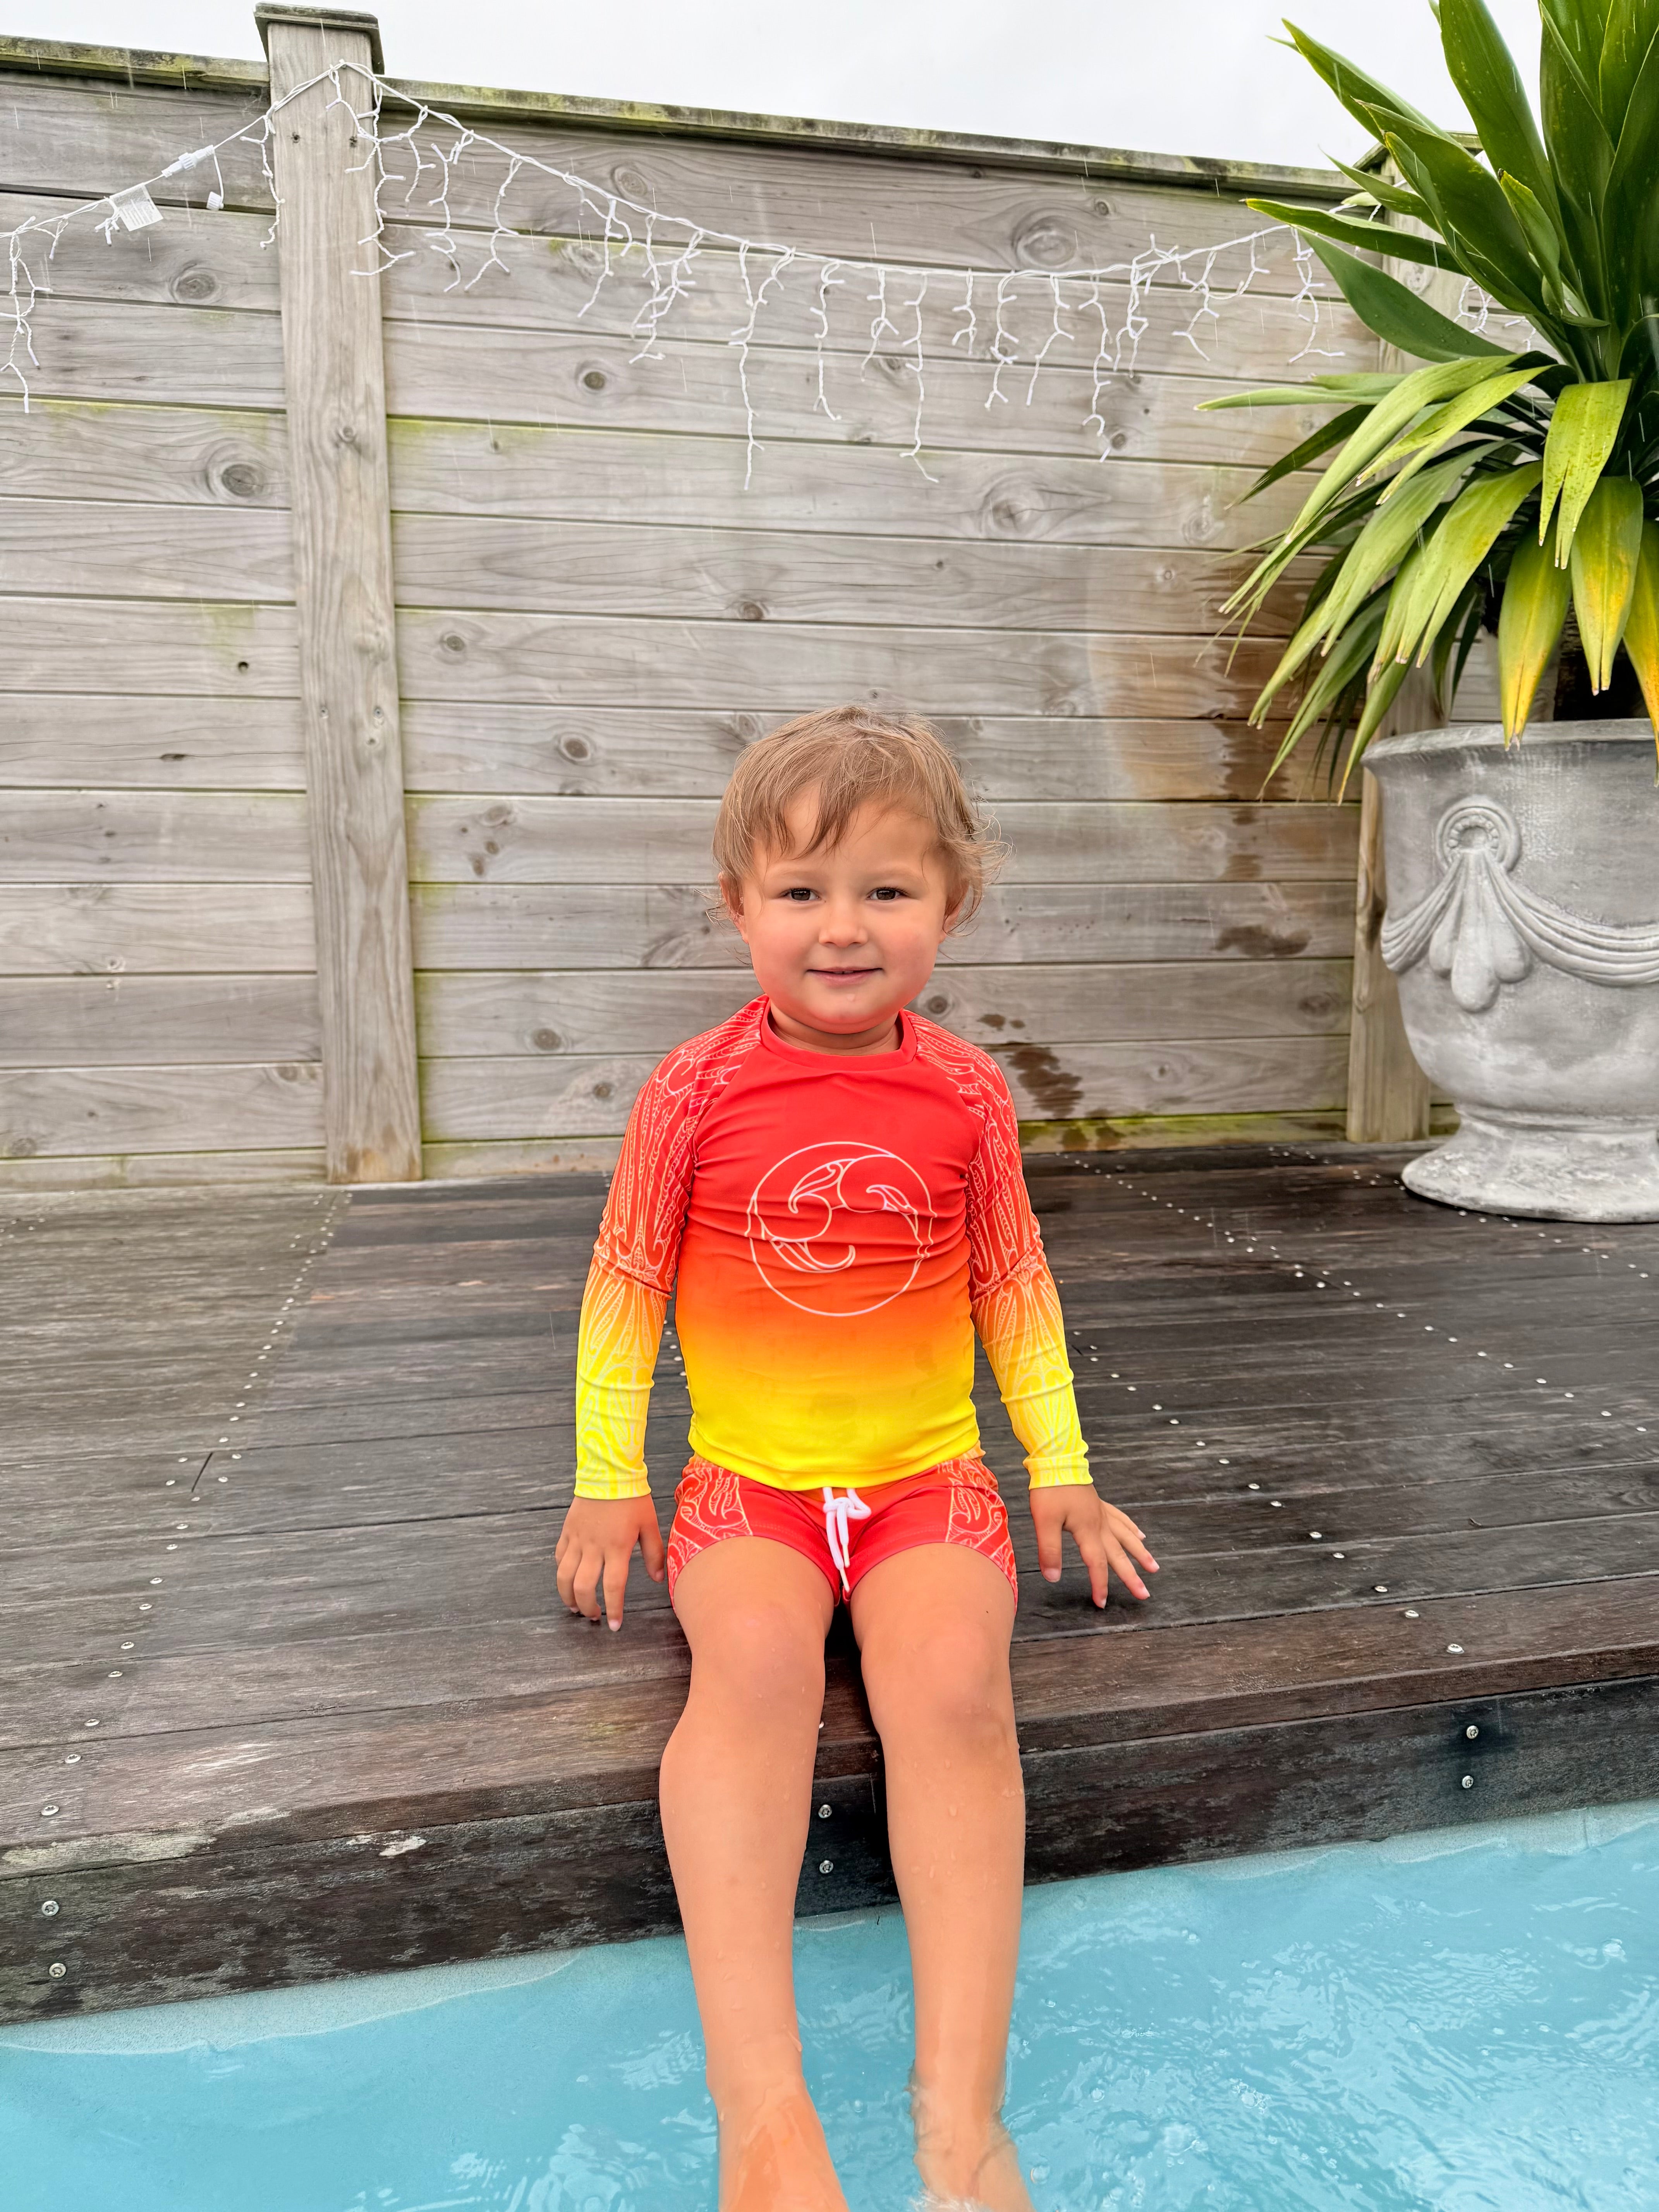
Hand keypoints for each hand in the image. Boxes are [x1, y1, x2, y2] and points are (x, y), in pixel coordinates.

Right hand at [555, 1494, 665, 1630]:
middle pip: (584, 1587)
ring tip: (575, 1607)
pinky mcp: (567, 1531)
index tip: (614, 1625)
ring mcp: (577, 1539)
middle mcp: (594, 1547)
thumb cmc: (633, 1499)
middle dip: (588, 1608)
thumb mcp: (649, 1526)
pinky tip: (567, 1580)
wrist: (609, 1472)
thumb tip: (659, 1580)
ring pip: (564, 1576)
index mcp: (617, 1547)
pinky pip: (560, 1557)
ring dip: (568, 1596)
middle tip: (594, 1617)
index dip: (614, 1609)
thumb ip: (655, 1554)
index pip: (613, 1587)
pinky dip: (562, 1572)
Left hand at [1030, 1484, 1157, 1607]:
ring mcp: (1102, 1513)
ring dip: (1140, 1554)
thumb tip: (1052, 1578)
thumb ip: (1049, 1550)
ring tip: (1153, 1567)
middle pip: (1118, 1554)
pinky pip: (1121, 1519)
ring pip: (1126, 1537)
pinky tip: (1141, 1535)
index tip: (1102, 1603)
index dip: (1099, 1584)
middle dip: (1131, 1576)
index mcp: (1087, 1531)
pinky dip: (1132, 1529)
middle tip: (1144, 1594)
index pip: (1096, 1564)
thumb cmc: (1049, 1490)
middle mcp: (1100, 1524)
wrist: (1056, 1460)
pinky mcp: (1099, 1503)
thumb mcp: (1044, 1522)